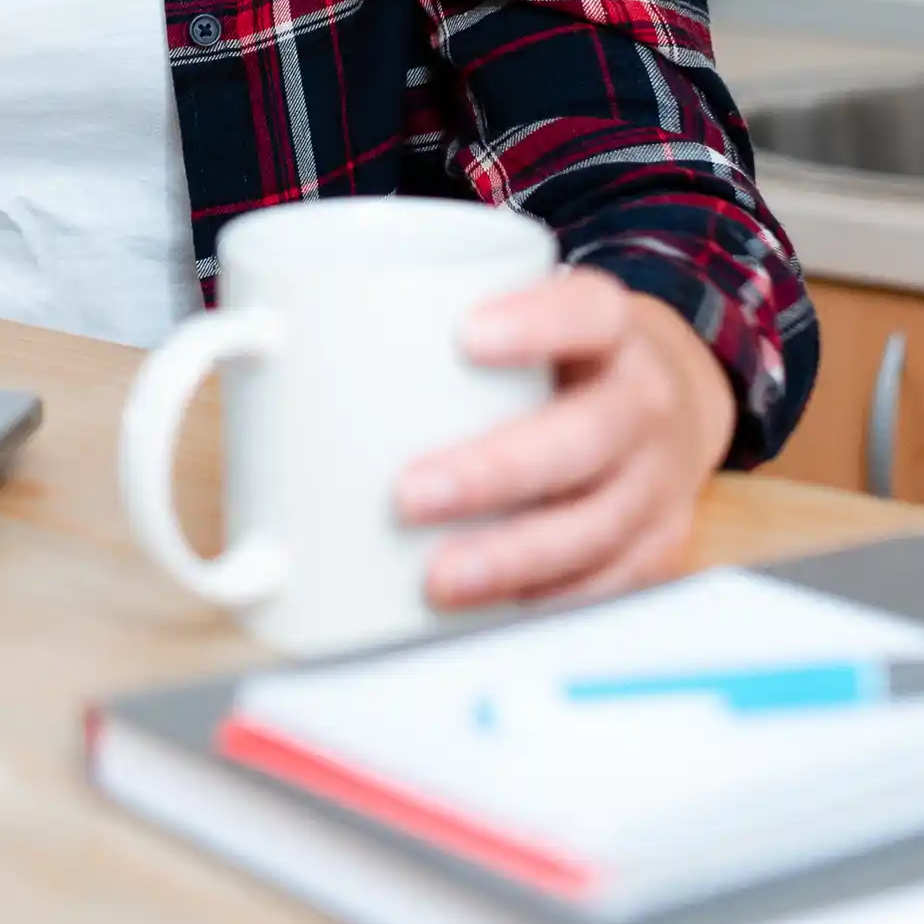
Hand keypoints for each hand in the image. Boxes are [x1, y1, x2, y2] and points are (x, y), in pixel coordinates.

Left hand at [393, 270, 738, 609]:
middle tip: (409, 494)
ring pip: (598, 523)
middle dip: (496, 471)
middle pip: (587, 435)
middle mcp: (644, 399)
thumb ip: (422, 325)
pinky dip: (548, 602)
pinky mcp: (657, 546)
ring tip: (437, 578)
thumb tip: (256, 342)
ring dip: (513, 557)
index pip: (585, 312)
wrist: (667, 400)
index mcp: (608, 327)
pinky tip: (493, 611)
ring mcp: (659, 479)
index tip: (465, 336)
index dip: (535, 322)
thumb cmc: (556, 361)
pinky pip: (609, 584)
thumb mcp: (518, 317)